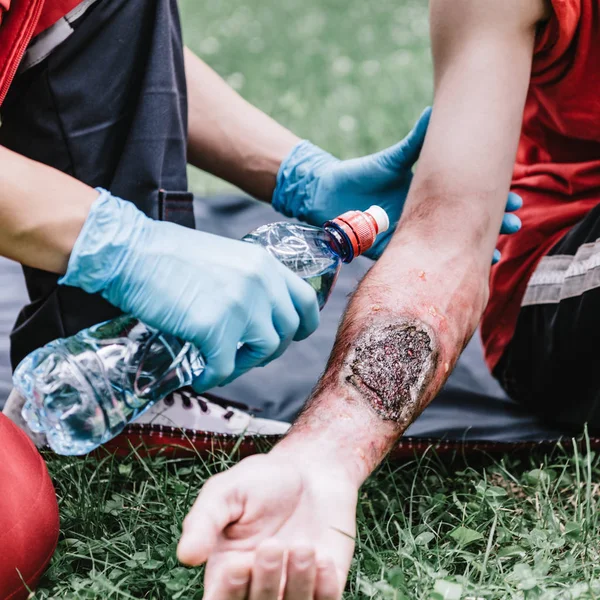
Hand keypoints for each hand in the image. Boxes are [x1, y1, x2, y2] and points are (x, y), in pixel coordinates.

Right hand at [59, 189, 319, 390]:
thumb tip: (259, 317)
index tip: (291, 337)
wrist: (131, 253)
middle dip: (269, 350)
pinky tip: (200, 375)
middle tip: (245, 355)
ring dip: (245, 364)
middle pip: (288, 331)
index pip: (305, 300)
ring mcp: (241, 305)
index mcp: (265, 264)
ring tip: (221, 364)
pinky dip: (214, 377)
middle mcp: (261, 283)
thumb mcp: (227, 259)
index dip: (303, 325)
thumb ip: (250, 282)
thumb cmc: (169, 256)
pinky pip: (226, 367)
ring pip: (265, 351)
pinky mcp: (214, 328)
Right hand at [177, 450, 358, 599]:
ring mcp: (293, 589)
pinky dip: (324, 587)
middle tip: (272, 545)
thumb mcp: (226, 491)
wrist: (310, 470)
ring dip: (297, 583)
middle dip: (264, 583)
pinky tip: (322, 555)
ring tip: (302, 545)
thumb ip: (204, 520)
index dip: (228, 593)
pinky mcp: (326, 585)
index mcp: (225, 573)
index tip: (238, 563)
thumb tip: (186, 556)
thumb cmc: (261, 481)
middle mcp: (257, 588)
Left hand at [272, 108, 521, 259]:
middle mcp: (424, 220)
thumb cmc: (360, 176)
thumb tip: (434, 111)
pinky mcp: (391, 252)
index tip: (515, 201)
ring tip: (496, 253)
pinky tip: (453, 269)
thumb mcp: (392, 160)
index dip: (492, 202)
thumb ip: (415, 142)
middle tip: (514, 225)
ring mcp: (410, 237)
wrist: (327, 196)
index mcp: (428, 199)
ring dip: (472, 249)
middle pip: (464, 226)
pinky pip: (417, 261)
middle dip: (491, 226)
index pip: (467, 202)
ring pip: (447, 246)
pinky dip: (435, 265)